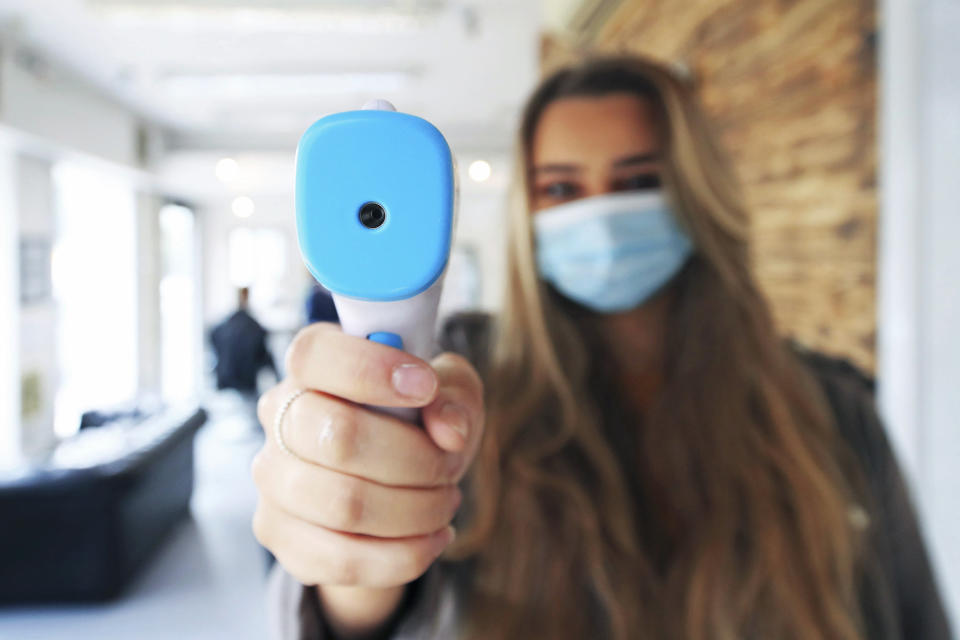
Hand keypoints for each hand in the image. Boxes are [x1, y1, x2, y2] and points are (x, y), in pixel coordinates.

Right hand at [251, 322, 484, 588]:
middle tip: (449, 465)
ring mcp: (272, 478)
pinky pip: (341, 559)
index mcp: (311, 364)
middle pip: (337, 438)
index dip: (372, 370)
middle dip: (415, 458)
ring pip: (344, 505)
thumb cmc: (418, 419)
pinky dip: (404, 555)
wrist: (394, 480)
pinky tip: (433, 538)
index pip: (314, 356)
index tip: (426, 386)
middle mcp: (278, 416)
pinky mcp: (278, 534)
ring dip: (416, 510)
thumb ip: (455, 395)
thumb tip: (448, 429)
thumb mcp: (449, 391)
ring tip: (446, 501)